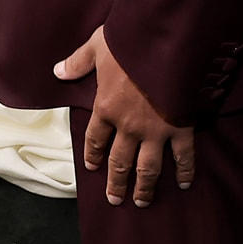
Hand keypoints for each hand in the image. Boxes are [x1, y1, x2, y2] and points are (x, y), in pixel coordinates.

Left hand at [57, 27, 193, 208]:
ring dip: (144, 187)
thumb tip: (58, 71)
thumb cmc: (130, 42)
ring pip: (147, 168)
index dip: (93, 154)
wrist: (164, 42)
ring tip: (142, 201)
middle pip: (119, 161)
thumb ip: (78, 62)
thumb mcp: (98, 46)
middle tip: (115, 199)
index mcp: (106, 107)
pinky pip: (183, 156)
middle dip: (116, 182)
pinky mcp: (180, 127)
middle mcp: (128, 126)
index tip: (93, 167)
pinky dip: (184, 171)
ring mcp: (155, 130)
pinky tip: (183, 184)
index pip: (95, 138)